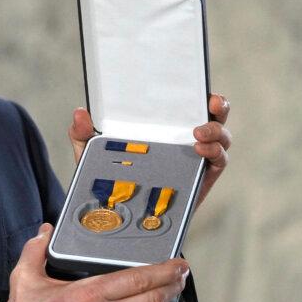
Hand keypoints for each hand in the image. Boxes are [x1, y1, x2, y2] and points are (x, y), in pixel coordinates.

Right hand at [0, 224, 188, 301]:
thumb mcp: (24, 279)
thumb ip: (35, 250)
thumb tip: (44, 232)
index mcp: (88, 294)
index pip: (139, 278)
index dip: (165, 270)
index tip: (178, 264)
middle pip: (153, 299)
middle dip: (172, 285)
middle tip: (179, 277)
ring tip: (162, 299)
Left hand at [67, 94, 231, 205]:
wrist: (119, 215)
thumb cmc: (108, 177)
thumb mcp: (91, 152)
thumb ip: (82, 133)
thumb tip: (79, 112)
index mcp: (164, 125)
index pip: (187, 102)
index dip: (199, 91)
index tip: (200, 86)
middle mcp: (185, 137)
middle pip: (215, 115)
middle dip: (219, 105)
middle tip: (211, 104)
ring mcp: (197, 157)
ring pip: (222, 137)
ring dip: (216, 132)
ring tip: (199, 135)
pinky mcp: (202, 177)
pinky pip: (219, 161)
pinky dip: (215, 153)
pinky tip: (200, 151)